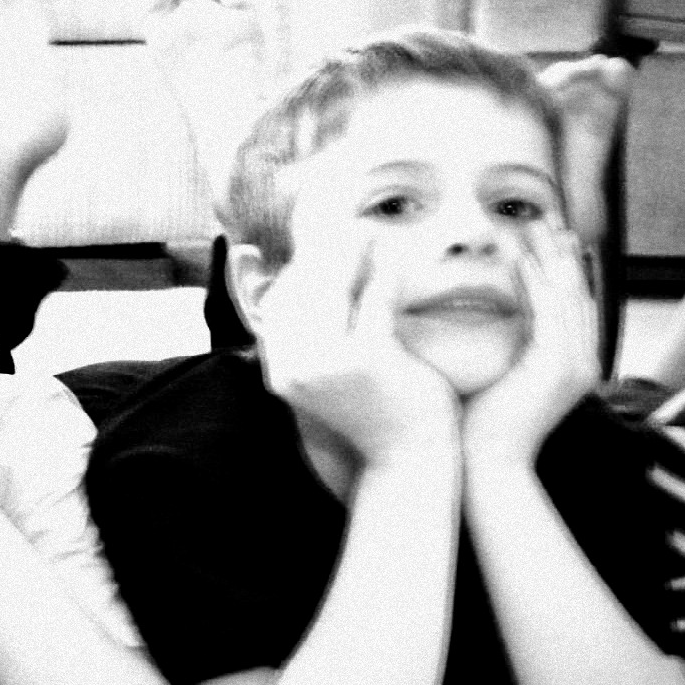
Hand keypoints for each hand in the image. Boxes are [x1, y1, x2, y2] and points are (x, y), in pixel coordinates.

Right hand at [256, 236, 457, 468]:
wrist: (405, 458)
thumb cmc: (372, 415)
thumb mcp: (330, 377)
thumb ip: (313, 342)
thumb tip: (302, 296)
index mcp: (280, 371)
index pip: (279, 302)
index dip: (299, 268)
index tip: (321, 245)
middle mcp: (295, 366)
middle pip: (302, 289)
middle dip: (323, 252)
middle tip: (347, 225)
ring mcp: (327, 363)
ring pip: (333, 289)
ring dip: (351, 253)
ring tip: (369, 231)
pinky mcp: (366, 360)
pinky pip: (373, 300)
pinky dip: (382, 272)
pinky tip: (394, 255)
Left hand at [461, 222, 600, 471]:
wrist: (486, 467)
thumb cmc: (481, 427)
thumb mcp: (500, 376)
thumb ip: (505, 347)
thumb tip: (483, 320)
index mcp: (571, 364)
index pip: (570, 304)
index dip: (560, 266)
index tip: (545, 235)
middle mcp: (582, 362)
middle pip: (576, 292)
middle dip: (561, 251)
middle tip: (546, 215)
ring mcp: (575, 363)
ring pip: (565, 294)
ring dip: (548, 255)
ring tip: (533, 223)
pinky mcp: (557, 366)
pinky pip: (548, 311)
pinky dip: (534, 280)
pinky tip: (520, 255)